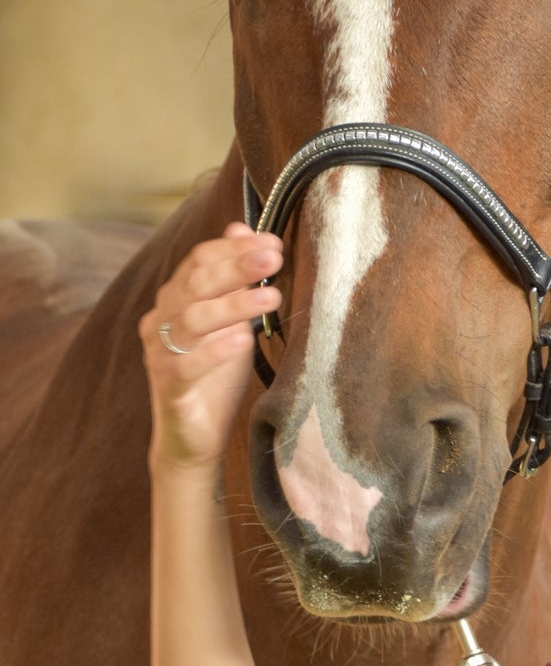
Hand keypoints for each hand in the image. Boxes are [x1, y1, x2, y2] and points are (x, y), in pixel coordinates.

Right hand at [140, 223, 283, 471]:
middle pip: (195, 284)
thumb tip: (242, 226)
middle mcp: (161, 322)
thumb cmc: (215, 377)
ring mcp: (161, 355)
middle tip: (273, 258)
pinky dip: (215, 351)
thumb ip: (233, 280)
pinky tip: (242, 341)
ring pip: (192, 320)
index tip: (272, 242)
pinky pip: (187, 366)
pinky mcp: (170, 389)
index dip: (233, 248)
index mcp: (175, 301)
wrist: (194, 439)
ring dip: (233, 305)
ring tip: (271, 298)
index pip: (198, 261)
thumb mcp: (231, 322)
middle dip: (236, 267)